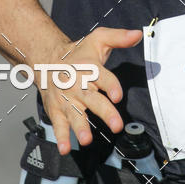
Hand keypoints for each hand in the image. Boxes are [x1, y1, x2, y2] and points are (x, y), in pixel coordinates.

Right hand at [40, 27, 142, 153]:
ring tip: (86, 140)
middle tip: (116, 125)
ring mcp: (66, 99)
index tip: (118, 95)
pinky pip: (58, 124)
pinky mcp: (57, 109)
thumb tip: (138, 34)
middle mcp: (77, 84)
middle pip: (92, 99)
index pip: (102, 76)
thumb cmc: (79, 52)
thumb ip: (118, 37)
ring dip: (80, 127)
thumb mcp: (98, 39)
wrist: (47, 59)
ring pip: (74, 114)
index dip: (111, 85)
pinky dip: (60, 137)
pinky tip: (64, 149)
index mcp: (88, 67)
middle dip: (104, 112)